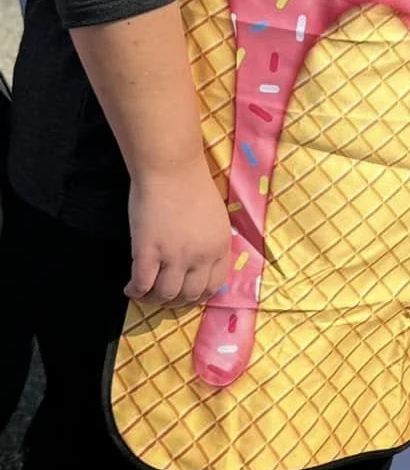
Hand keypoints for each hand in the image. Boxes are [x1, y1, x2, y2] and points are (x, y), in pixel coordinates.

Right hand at [126, 162, 230, 305]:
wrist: (170, 168)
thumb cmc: (191, 185)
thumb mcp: (215, 218)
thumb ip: (210, 241)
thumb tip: (201, 261)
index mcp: (220, 246)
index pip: (214, 286)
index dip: (199, 296)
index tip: (187, 295)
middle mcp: (201, 256)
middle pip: (190, 295)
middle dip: (175, 301)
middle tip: (162, 296)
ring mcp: (174, 256)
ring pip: (165, 294)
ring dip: (154, 299)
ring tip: (145, 293)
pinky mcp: (147, 252)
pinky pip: (141, 284)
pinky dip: (134, 292)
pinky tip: (129, 289)